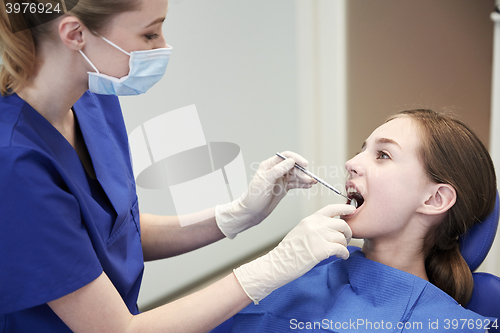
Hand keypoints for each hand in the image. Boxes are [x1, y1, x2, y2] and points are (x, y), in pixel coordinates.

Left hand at [215, 151, 315, 238]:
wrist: (252, 212)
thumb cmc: (255, 196)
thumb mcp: (266, 181)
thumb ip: (278, 170)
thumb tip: (291, 161)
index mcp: (269, 165)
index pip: (285, 157)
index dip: (296, 159)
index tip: (305, 164)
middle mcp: (275, 171)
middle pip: (293, 167)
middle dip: (302, 173)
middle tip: (309, 179)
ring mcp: (280, 179)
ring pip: (295, 176)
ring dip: (304, 179)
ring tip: (312, 183)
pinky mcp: (283, 188)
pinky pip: (295, 184)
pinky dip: (302, 184)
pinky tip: (308, 186)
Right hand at [233, 204, 355, 303]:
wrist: (278, 264)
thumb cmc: (288, 251)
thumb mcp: (300, 231)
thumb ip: (314, 227)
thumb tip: (329, 229)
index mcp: (309, 219)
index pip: (331, 208)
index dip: (344, 208)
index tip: (352, 210)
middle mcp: (315, 225)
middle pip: (342, 224)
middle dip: (347, 233)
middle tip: (345, 240)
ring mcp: (318, 236)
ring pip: (342, 237)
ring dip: (344, 245)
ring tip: (340, 251)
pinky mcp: (321, 249)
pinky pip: (341, 249)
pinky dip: (344, 254)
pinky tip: (341, 257)